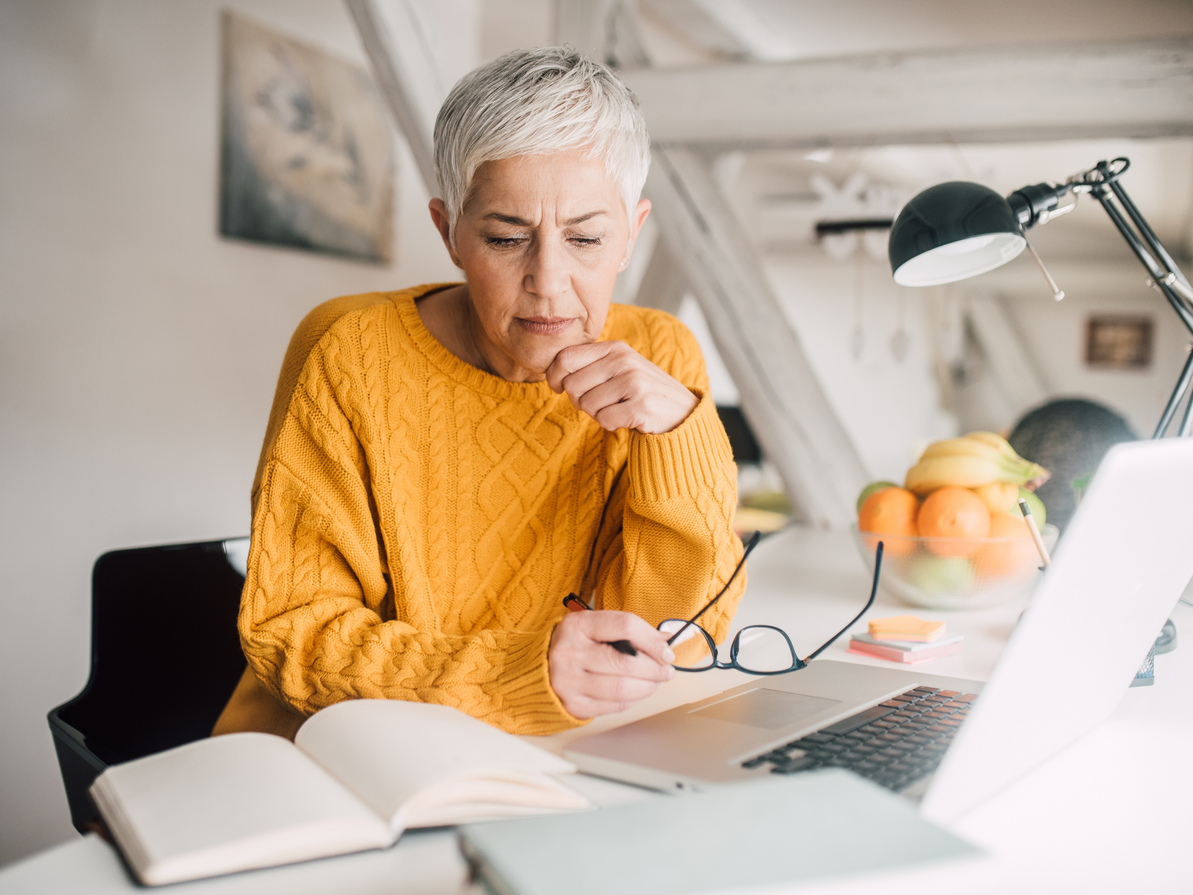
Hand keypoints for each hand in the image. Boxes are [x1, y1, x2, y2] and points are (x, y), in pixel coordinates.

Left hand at [545, 341, 698, 434]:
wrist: (680, 411)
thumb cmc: (638, 391)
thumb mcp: (617, 368)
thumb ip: (588, 365)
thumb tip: (553, 374)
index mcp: (614, 348)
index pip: (566, 358)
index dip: (555, 377)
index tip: (560, 387)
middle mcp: (624, 361)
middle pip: (572, 385)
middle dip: (579, 400)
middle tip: (598, 403)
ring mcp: (634, 382)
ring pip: (587, 405)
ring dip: (597, 414)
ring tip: (616, 409)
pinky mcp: (642, 406)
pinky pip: (604, 420)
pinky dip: (610, 424)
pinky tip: (625, 418)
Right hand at [548, 610, 675, 718]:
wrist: (539, 667)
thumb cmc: (574, 645)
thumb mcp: (595, 627)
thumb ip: (628, 632)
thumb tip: (666, 640)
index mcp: (577, 625)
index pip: (624, 626)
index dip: (652, 639)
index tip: (666, 650)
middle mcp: (569, 652)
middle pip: (626, 662)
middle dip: (655, 668)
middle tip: (665, 670)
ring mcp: (569, 681)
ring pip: (622, 688)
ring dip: (647, 686)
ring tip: (653, 682)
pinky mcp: (573, 704)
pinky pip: (615, 706)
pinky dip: (633, 700)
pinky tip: (636, 692)